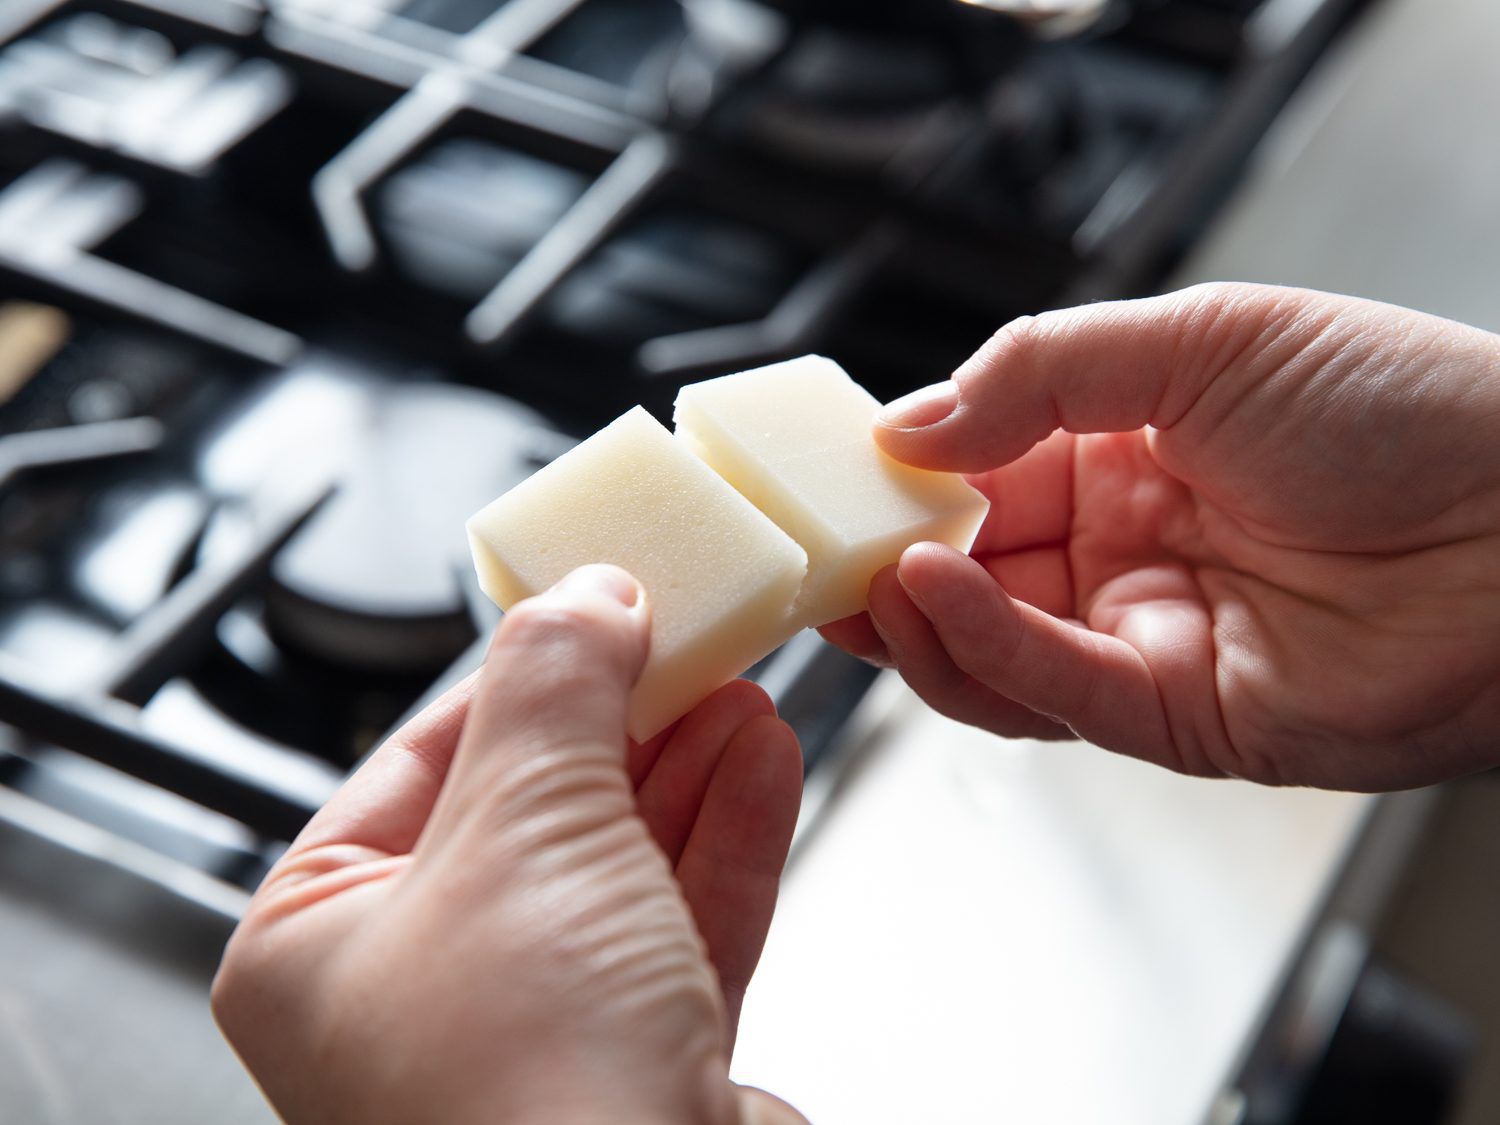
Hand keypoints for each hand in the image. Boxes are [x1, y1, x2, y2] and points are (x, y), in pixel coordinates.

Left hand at [213, 565, 807, 1124]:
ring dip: (687, 765)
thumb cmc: (528, 1089)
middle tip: (689, 631)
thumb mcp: (527, 825)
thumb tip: (582, 596)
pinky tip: (762, 761)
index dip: (530, 666)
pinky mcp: (637, 1059)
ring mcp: (537, 1028)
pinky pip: (678, 920)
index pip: (431, 752)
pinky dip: (724, 835)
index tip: (605, 599)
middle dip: (626, 714)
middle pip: (537, 799)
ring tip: (739, 684)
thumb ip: (554, 689)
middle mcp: (420, 988)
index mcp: (321, 938)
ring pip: (620, 858)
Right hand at [822, 283, 1499, 790]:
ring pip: (989, 648)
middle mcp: (1120, 551)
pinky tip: (935, 592)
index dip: (897, 478)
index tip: (824, 474)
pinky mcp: (1175, 714)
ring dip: (917, 617)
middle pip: (965, 571)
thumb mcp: (1200, 337)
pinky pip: (1055, 688)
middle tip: (810, 549)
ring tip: (865, 575)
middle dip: (881, 563)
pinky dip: (986, 647)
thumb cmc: (1400, 406)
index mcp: (1121, 452)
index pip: (973, 472)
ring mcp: (1143, 636)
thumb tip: (903, 428)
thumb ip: (1038, 373)